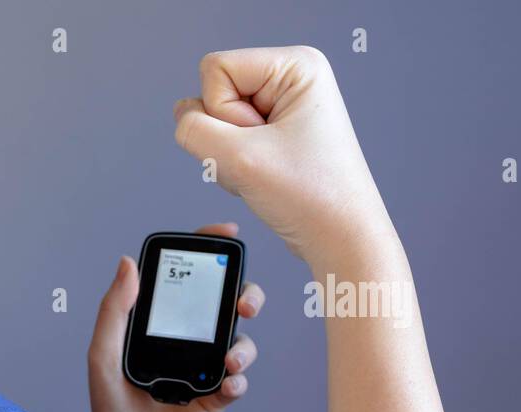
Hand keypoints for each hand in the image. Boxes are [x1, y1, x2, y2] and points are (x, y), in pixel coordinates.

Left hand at [79, 222, 264, 411]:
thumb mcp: (103, 353)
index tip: (227, 235)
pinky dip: (238, 381)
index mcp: (159, 322)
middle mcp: (185, 340)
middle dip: (246, 296)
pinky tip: (227, 385)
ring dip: (244, 345)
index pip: (188, 277)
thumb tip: (127, 263)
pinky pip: (237, 383)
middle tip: (244, 304)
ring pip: (240, 342)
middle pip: (227, 304)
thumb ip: (115, 310)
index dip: (208, 250)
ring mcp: (203, 368)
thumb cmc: (109, 406)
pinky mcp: (214, 399)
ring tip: (229, 359)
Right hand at [172, 46, 397, 263]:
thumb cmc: (313, 196)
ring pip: (216, 121)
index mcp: (296, 66)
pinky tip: (262, 176)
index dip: (222, 112)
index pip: (216, 69)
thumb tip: (182, 117)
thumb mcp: (239, 158)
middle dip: (226, 136)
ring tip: (265, 169)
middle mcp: (290, 80)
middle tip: (263, 158)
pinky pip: (227, 141)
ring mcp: (281, 108)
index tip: (259, 139)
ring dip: (228, 154)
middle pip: (214, 94)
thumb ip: (194, 131)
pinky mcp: (273, 134)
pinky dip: (234, 165)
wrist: (338, 236)